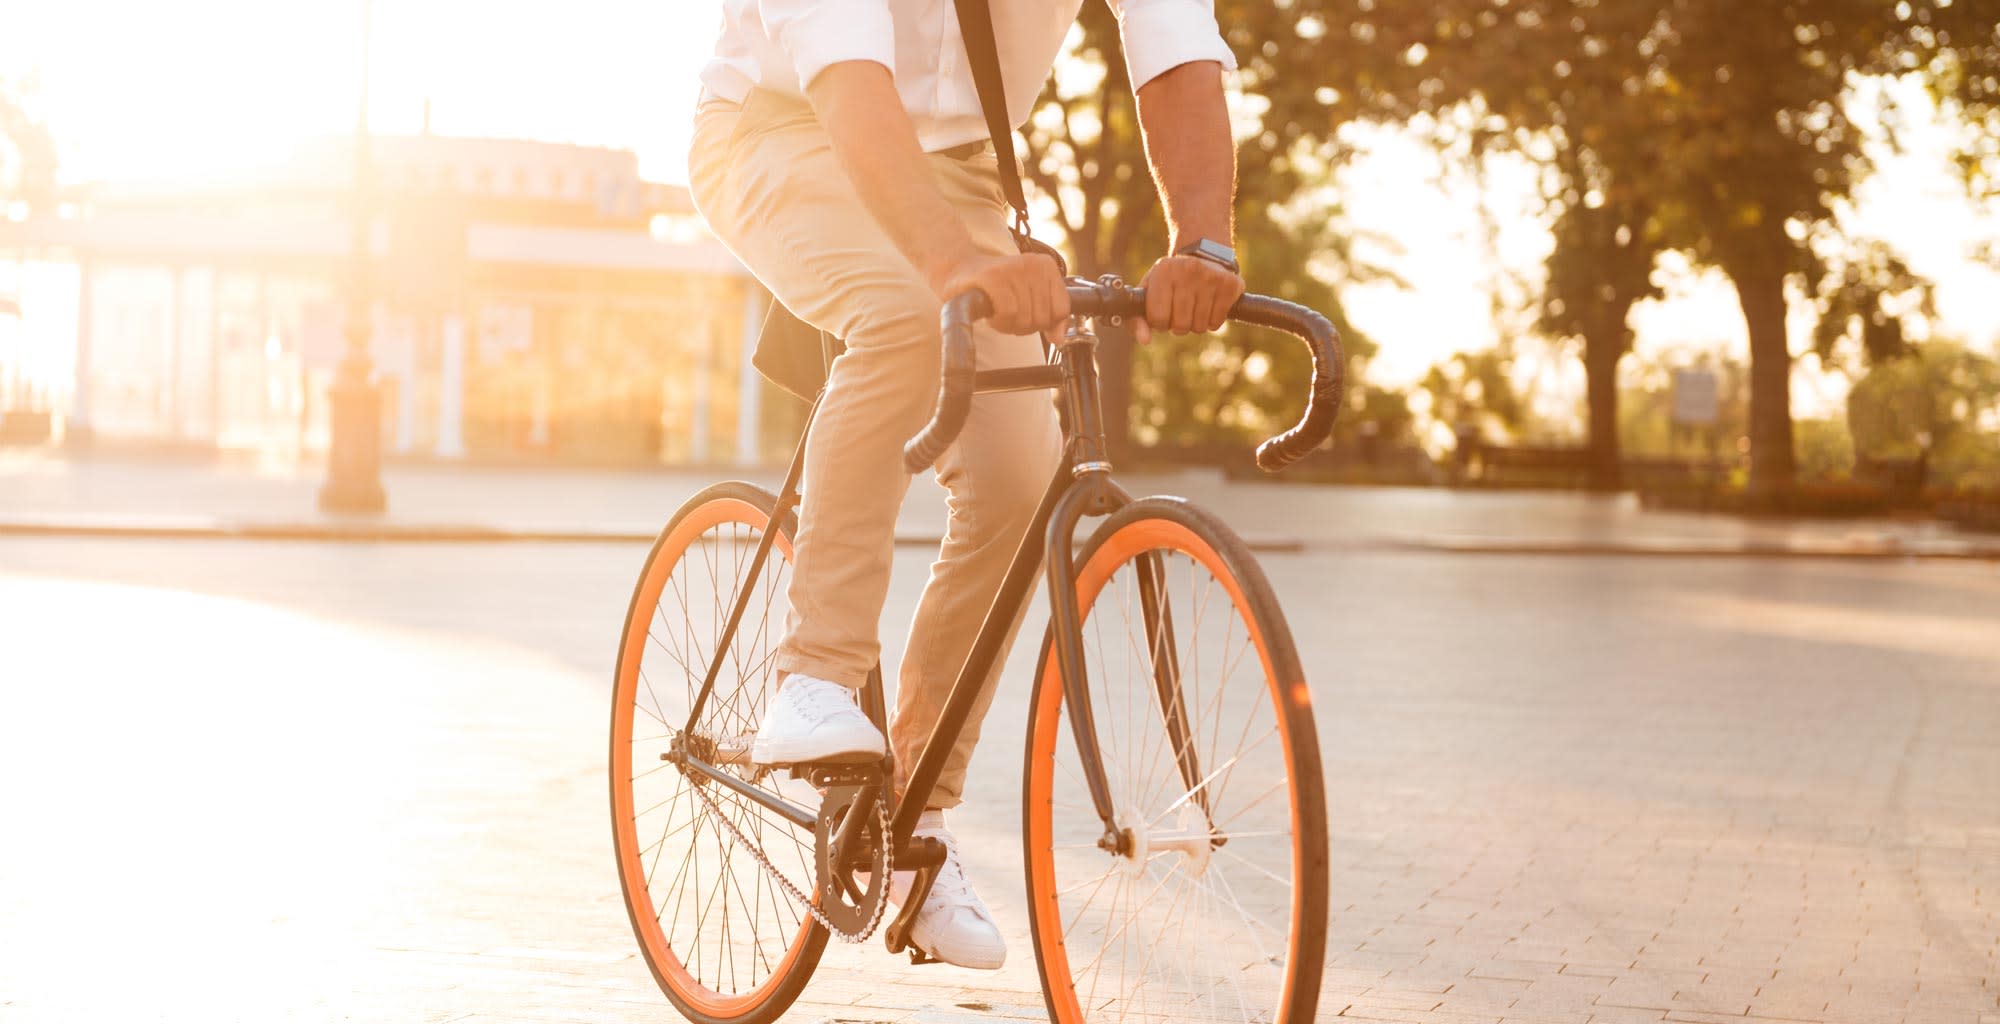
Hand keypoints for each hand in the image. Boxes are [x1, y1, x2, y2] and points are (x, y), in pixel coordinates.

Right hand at [939, 251, 1071, 335]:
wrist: (959, 272)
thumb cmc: (995, 288)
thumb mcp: (1028, 299)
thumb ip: (1049, 317)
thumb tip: (1058, 339)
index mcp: (1046, 266)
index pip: (1061, 310)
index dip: (1044, 323)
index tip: (1027, 317)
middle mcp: (1032, 264)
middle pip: (1043, 317)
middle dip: (1024, 326)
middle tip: (1008, 316)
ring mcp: (1013, 268)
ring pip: (1025, 318)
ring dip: (1009, 325)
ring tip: (998, 314)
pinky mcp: (994, 277)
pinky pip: (1009, 313)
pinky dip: (999, 322)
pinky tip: (991, 315)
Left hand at [1136, 253, 1244, 344]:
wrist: (1204, 255)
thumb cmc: (1170, 280)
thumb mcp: (1149, 291)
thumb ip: (1138, 318)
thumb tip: (1144, 340)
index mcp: (1163, 271)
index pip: (1158, 319)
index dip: (1160, 323)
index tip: (1164, 313)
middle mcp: (1188, 270)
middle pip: (1180, 326)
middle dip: (1179, 325)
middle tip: (1181, 311)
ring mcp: (1211, 276)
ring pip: (1199, 327)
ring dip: (1196, 324)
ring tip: (1195, 308)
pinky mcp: (1230, 284)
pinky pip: (1216, 322)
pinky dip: (1212, 322)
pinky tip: (1209, 306)